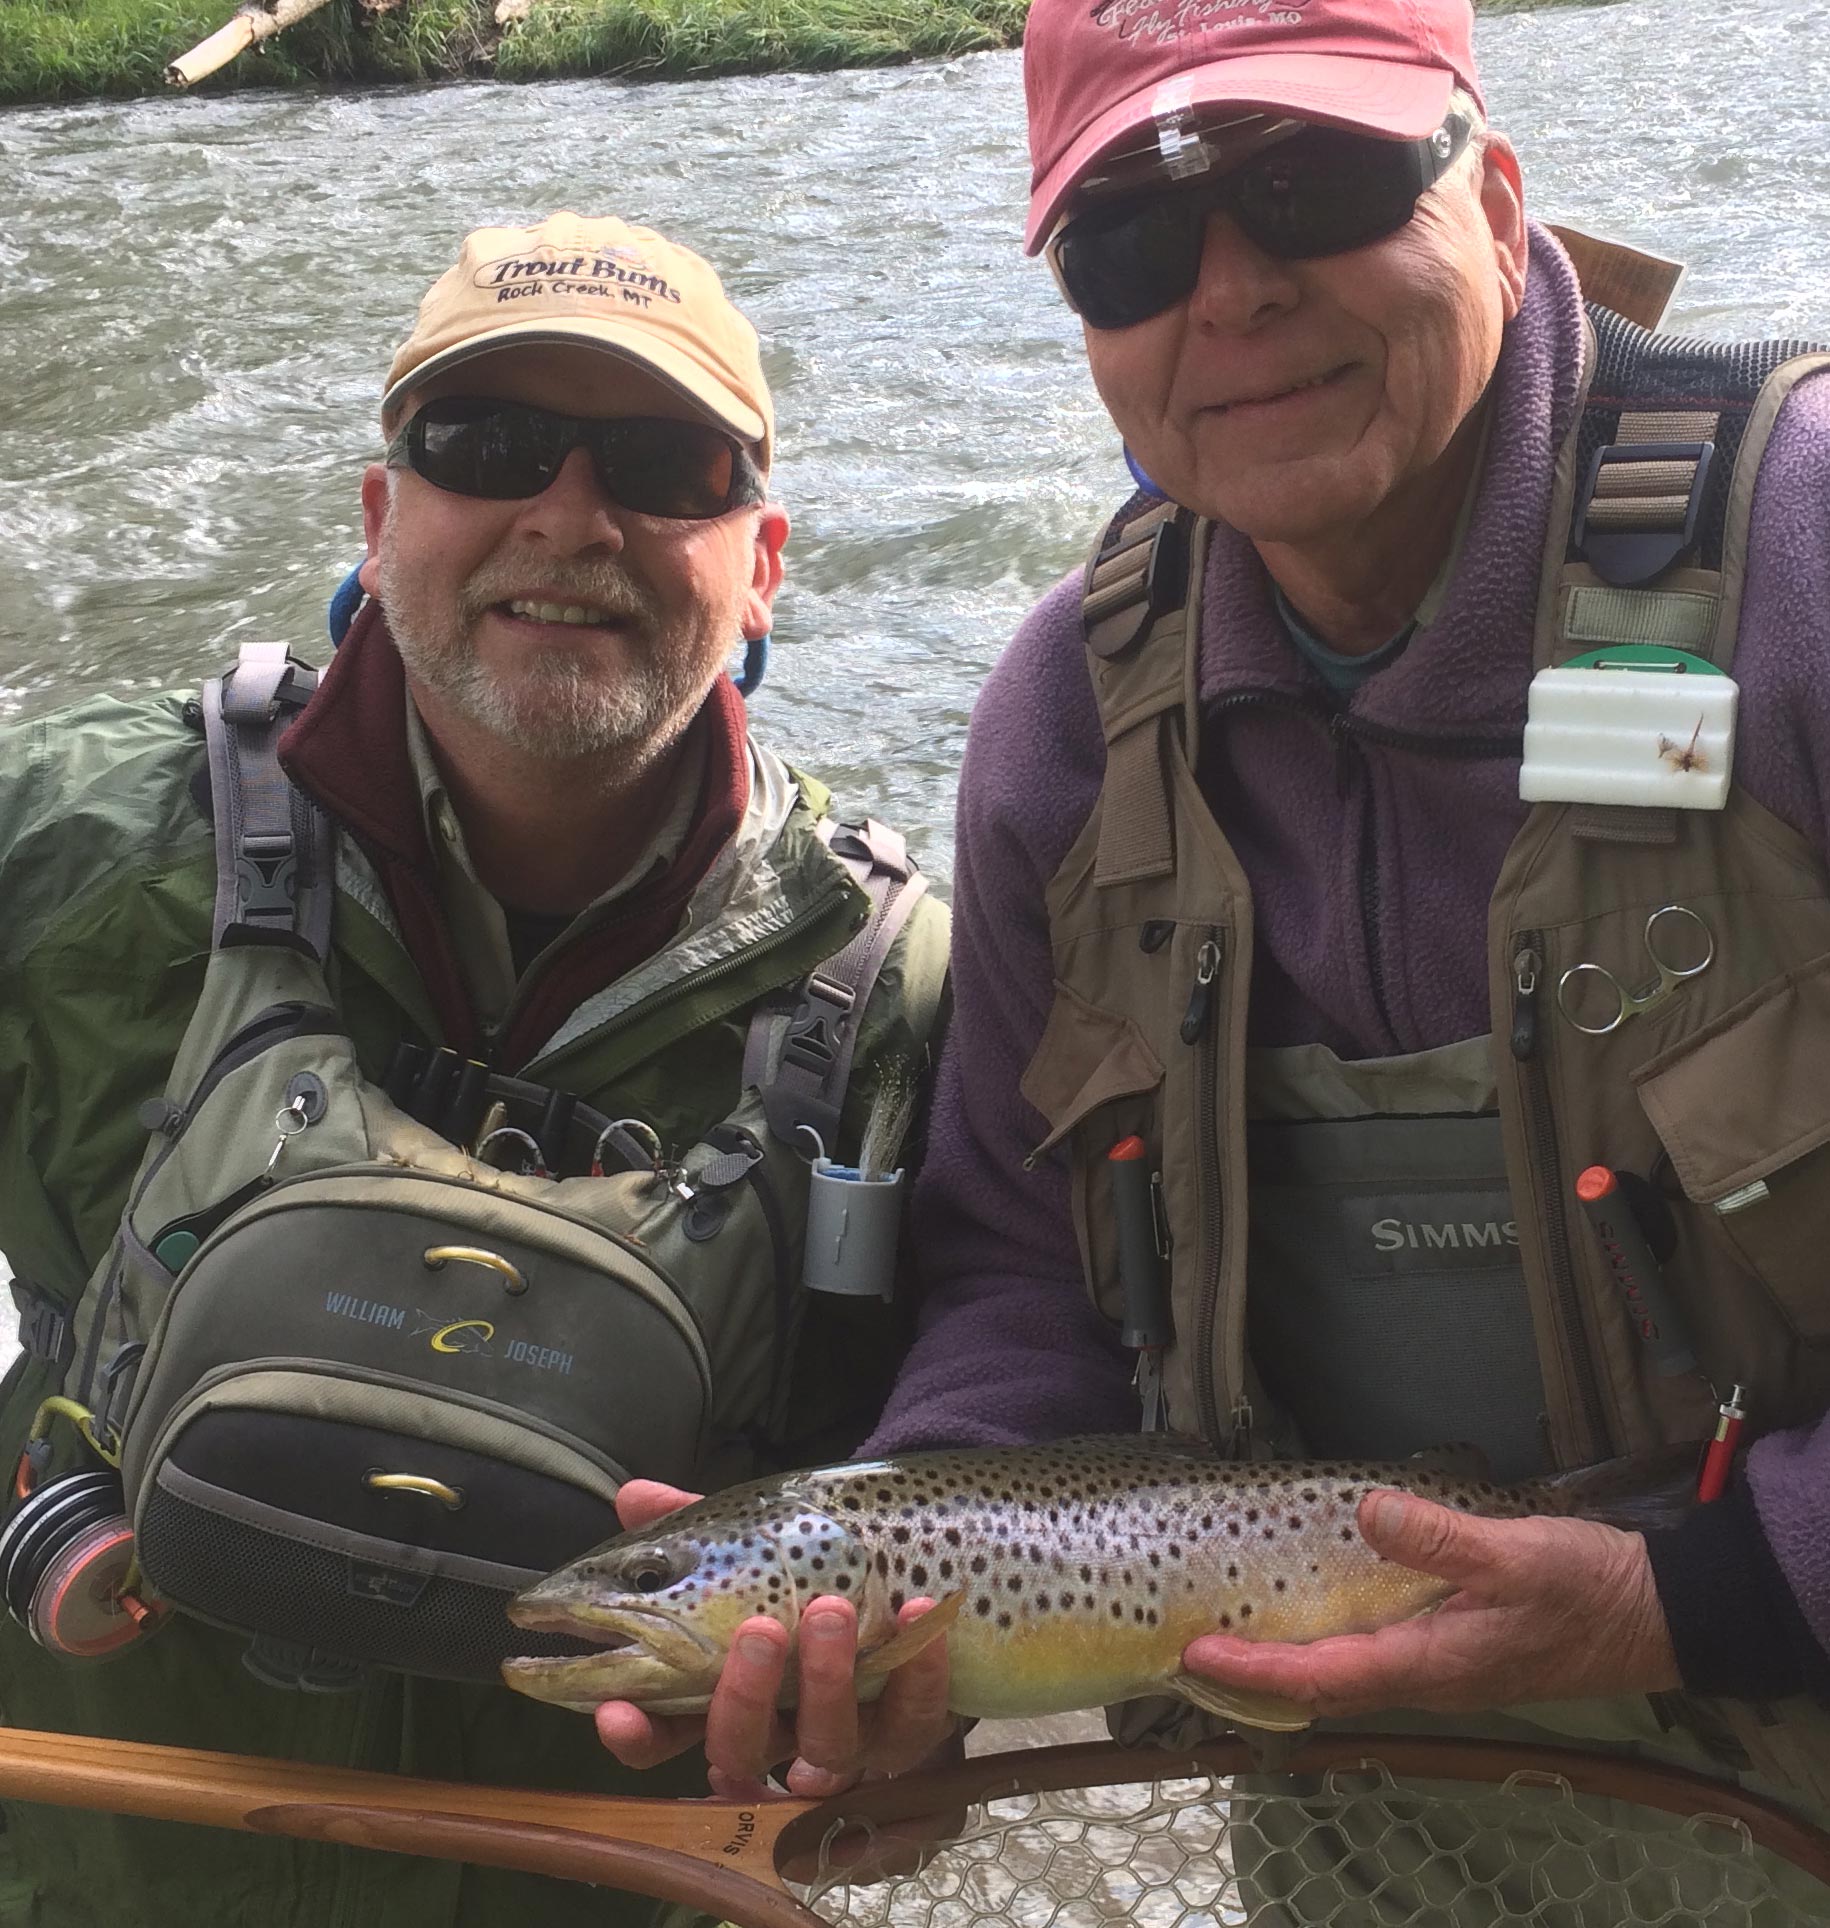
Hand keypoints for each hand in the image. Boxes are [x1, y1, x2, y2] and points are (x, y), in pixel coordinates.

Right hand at [594, 1479, 958, 1799]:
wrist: (901, 1559)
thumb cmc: (804, 1562)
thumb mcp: (748, 1537)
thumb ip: (688, 1522)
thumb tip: (630, 1497)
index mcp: (724, 1690)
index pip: (664, 1735)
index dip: (636, 1735)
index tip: (615, 1708)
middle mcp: (779, 1727)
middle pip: (743, 1751)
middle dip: (744, 1698)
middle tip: (759, 1629)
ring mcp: (846, 1733)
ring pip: (827, 1745)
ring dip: (828, 1679)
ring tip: (833, 1609)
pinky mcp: (910, 1724)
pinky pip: (916, 1719)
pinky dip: (918, 1670)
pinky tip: (913, 1611)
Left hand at [1181, 1491, 1680, 1719]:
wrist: (1658, 1615)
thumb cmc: (1588, 1589)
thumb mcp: (1514, 1555)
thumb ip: (1441, 1539)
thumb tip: (1371, 1512)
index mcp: (1430, 1664)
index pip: (1321, 1676)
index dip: (1254, 1668)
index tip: (1193, 1653)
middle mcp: (1426, 1675)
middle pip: (1320, 1683)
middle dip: (1253, 1671)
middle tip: (1186, 1642)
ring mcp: (1440, 1664)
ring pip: (1344, 1670)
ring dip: (1286, 1658)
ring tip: (1228, 1628)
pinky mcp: (1453, 1645)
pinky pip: (1372, 1652)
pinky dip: (1328, 1640)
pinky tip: (1310, 1609)